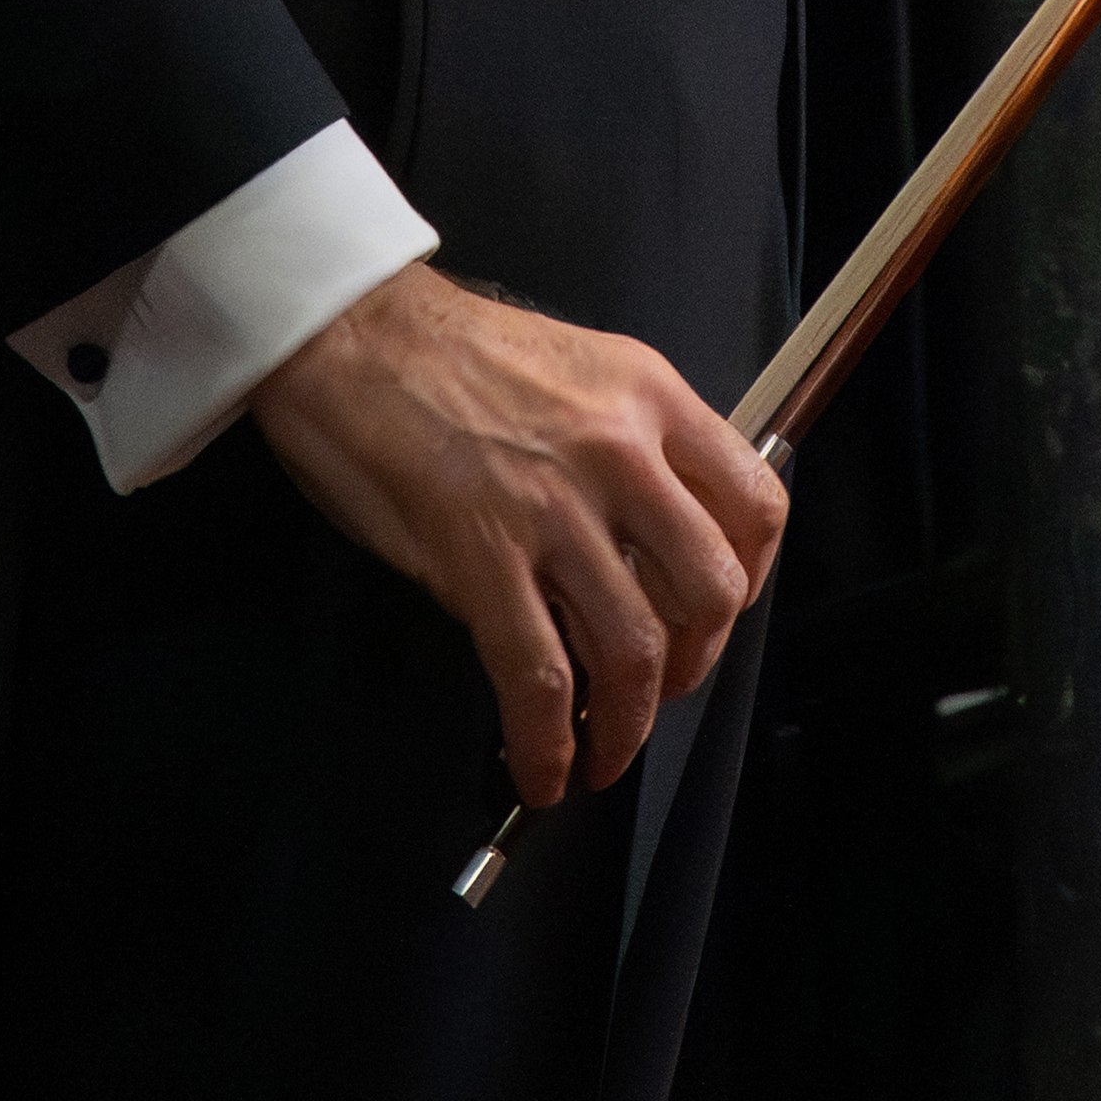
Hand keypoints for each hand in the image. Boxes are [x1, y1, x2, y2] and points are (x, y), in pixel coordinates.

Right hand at [250, 262, 787, 811]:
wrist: (346, 332)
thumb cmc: (445, 350)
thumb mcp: (575, 368)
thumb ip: (626, 443)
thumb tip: (650, 542)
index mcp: (648, 394)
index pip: (754, 502)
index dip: (749, 579)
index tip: (717, 614)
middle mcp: (618, 450)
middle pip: (709, 591)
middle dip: (694, 663)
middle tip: (662, 683)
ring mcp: (551, 506)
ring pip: (633, 649)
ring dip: (628, 724)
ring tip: (605, 748)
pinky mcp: (480, 556)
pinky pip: (540, 678)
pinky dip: (548, 743)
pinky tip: (542, 767)